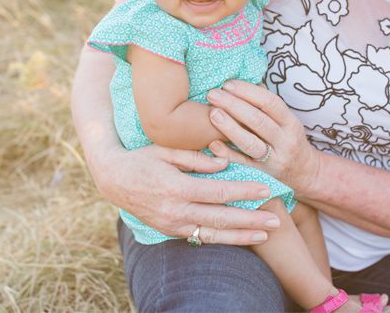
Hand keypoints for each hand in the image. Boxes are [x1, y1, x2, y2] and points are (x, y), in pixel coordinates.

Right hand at [94, 142, 281, 245]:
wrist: (114, 180)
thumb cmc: (142, 159)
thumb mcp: (166, 150)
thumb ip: (196, 159)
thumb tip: (225, 164)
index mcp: (177, 188)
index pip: (219, 191)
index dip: (244, 191)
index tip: (265, 187)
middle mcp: (176, 211)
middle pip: (221, 218)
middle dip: (251, 219)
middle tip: (276, 219)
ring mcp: (173, 225)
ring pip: (214, 234)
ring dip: (241, 235)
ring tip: (265, 233)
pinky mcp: (171, 231)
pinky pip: (201, 237)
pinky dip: (222, 238)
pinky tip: (241, 237)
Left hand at [206, 80, 319, 193]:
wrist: (304, 174)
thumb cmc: (287, 140)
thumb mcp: (286, 121)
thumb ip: (267, 105)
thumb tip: (243, 83)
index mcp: (290, 123)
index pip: (270, 102)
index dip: (248, 91)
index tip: (227, 84)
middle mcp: (284, 141)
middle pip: (258, 121)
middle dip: (234, 105)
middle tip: (213, 94)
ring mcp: (274, 159)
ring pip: (251, 143)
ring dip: (230, 128)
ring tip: (212, 114)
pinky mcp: (262, 175)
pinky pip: (243, 164)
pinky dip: (228, 154)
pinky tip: (212, 144)